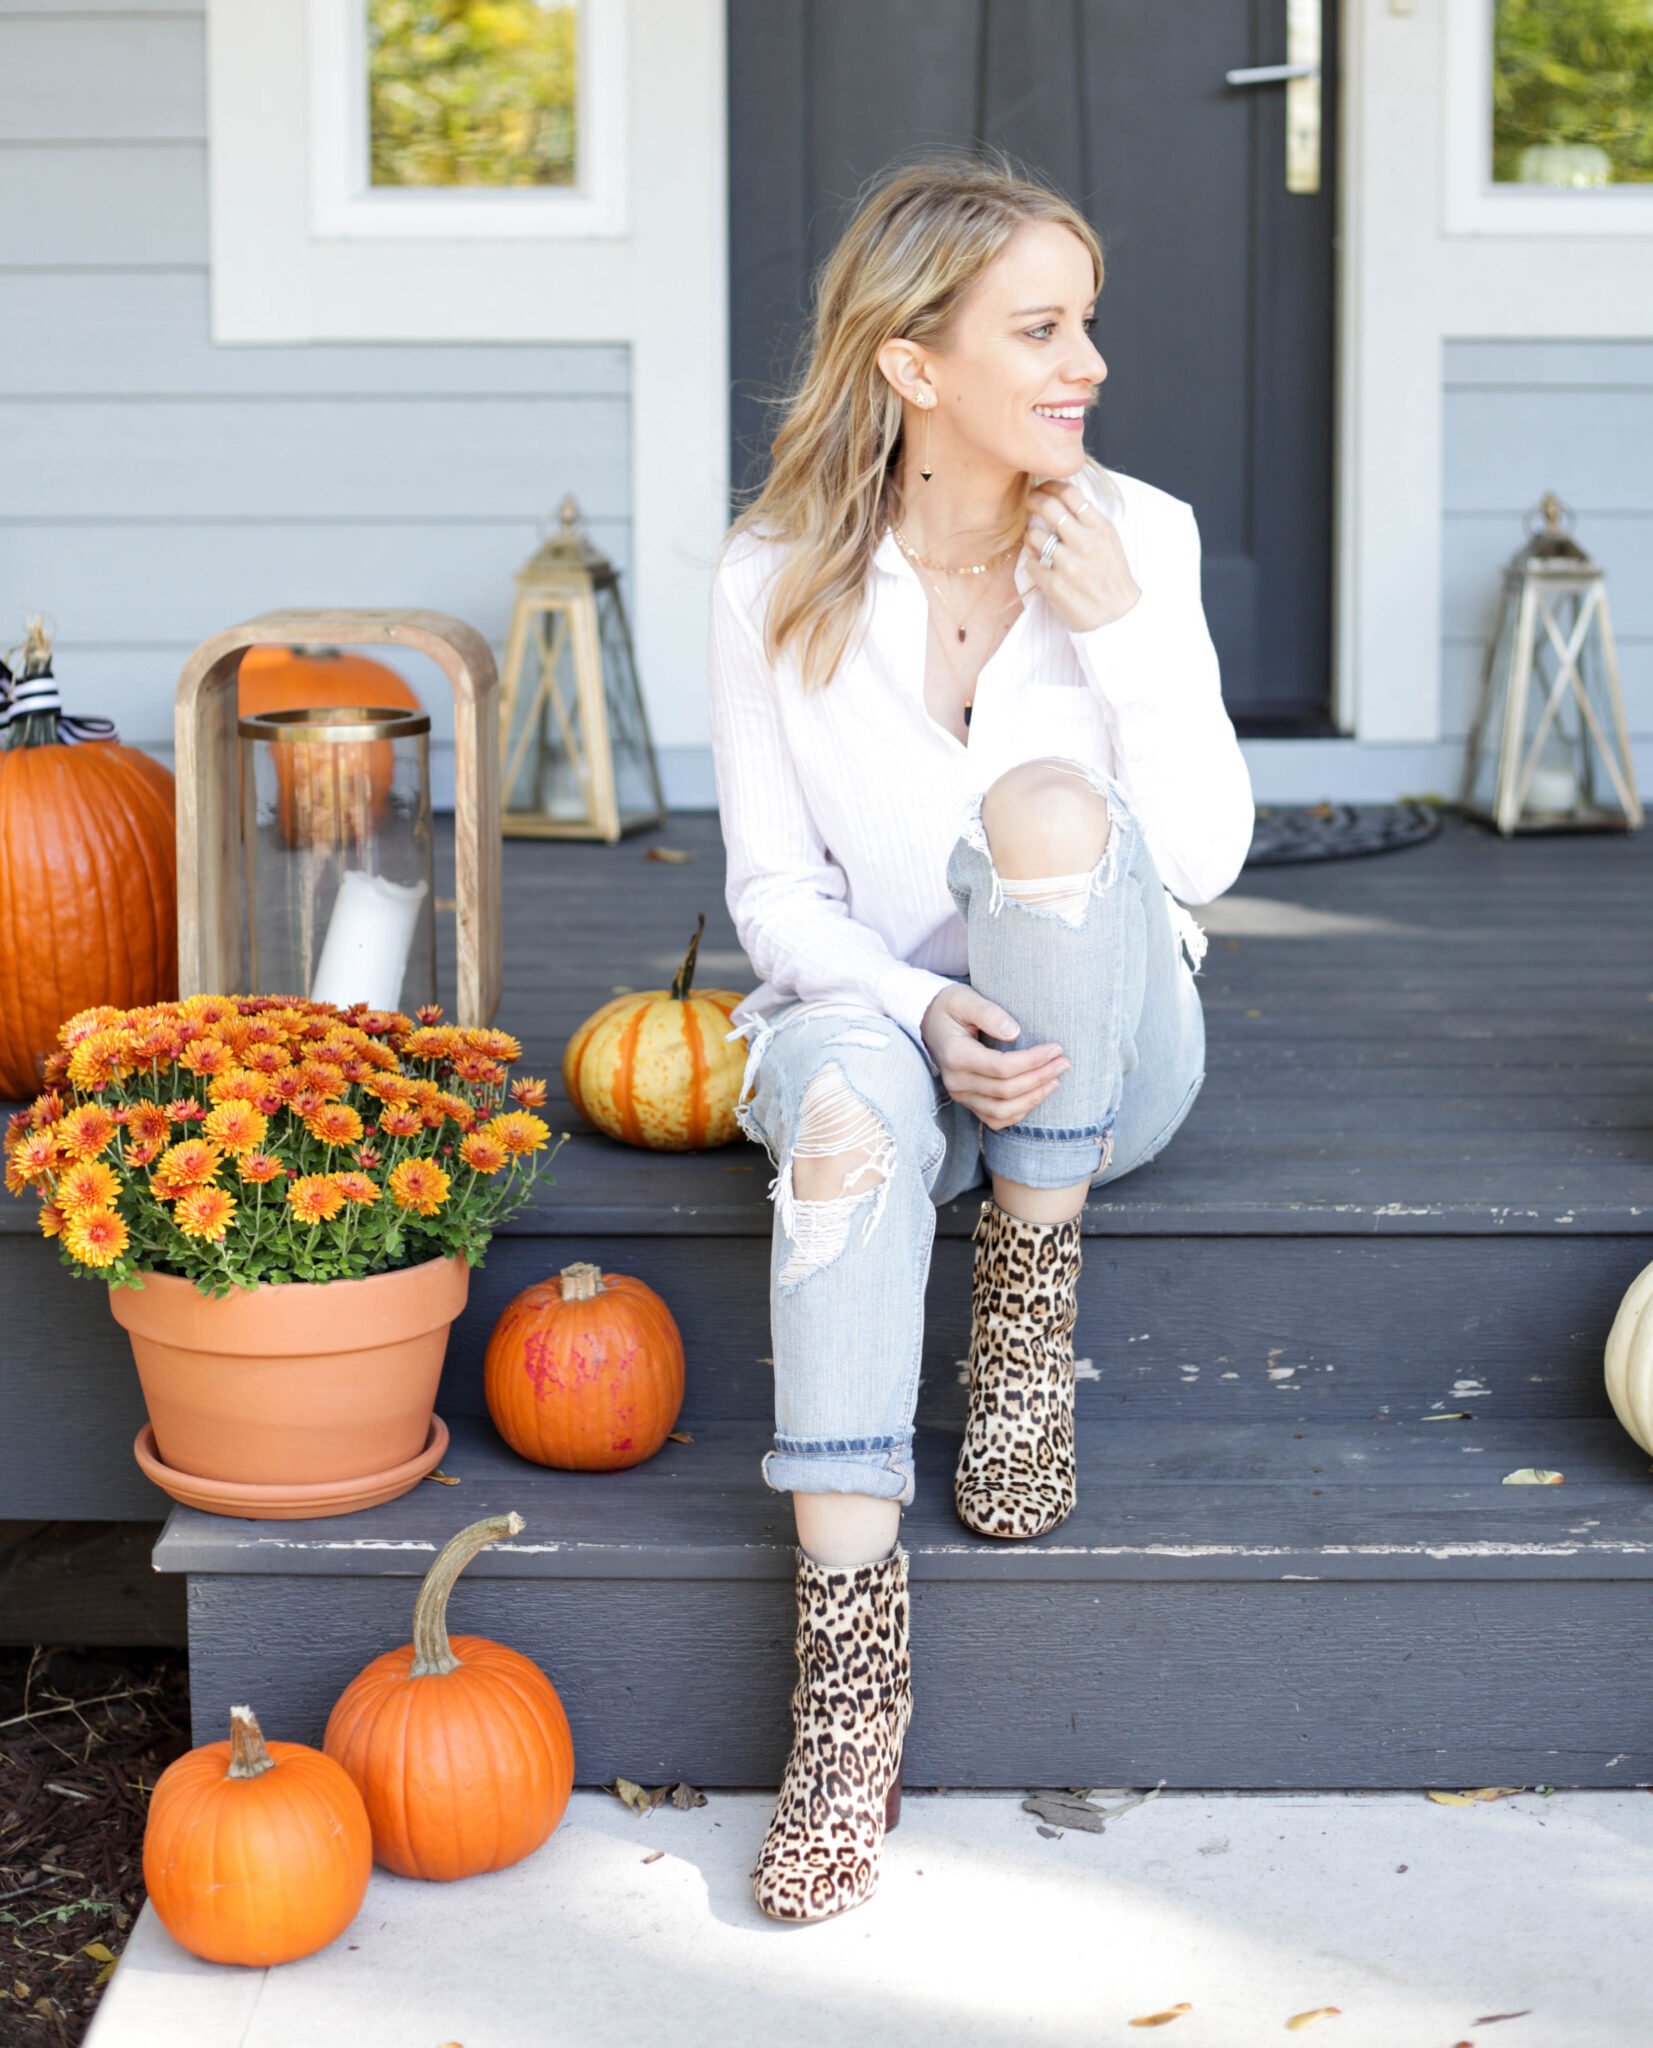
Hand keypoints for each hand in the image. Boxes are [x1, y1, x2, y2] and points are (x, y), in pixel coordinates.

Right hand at [920, 984, 1069, 1131]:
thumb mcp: (965, 998)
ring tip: (1056, 1080)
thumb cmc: (950, 1007)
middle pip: (1006, 1090)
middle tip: (1064, 1062)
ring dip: (1034, 1098)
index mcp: (956, 1056)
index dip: (1033, 1061)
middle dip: (1040, 1077)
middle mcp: (956, 1081)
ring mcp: (960, 1096)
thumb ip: (988, 1013)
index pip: (1001, 1067)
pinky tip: (1037, 1095)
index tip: (1056, 1049)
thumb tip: (1014, 1032)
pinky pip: (996, 1119)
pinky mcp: (967, 1102)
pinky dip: (1019, 1112)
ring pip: (1003, 1111)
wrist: (929, 1022)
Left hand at [1021, 480, 1140, 632]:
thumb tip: (1061, 499)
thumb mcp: (1109, 541)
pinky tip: (1040, 566)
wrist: (1118, 617)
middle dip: (1034, 500)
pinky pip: (1030, 562)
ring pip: (1034, 534)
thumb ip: (1088, 521)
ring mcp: (1068, 564)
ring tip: (1038, 543)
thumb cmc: (1112, 577)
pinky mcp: (1054, 585)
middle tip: (1029, 503)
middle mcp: (1085, 543)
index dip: (1051, 486)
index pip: (1070, 493)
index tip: (1043, 488)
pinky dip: (1031, 562)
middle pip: (1048, 506)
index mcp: (1100, 528)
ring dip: (1031, 536)